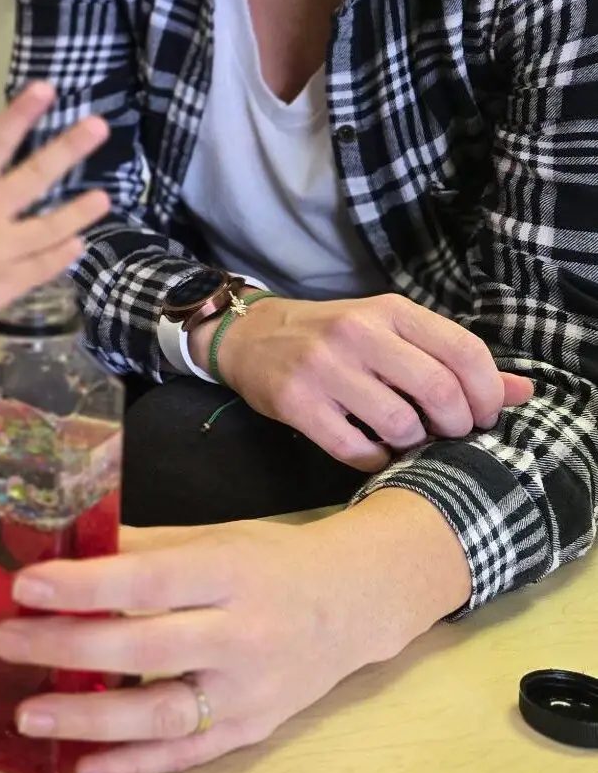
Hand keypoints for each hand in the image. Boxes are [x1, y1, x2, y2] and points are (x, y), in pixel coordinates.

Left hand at [0, 491, 470, 772]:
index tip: (25, 586)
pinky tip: (80, 769)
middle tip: (6, 642)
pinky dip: (131, 767)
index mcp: (230, 573)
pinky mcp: (250, 731)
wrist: (356, 604)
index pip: (149, 580)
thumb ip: (141, 549)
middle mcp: (242, 636)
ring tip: (27, 714)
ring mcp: (249, 692)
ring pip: (161, 714)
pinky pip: (183, 756)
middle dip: (68, 647)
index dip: (86, 586)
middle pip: (146, 648)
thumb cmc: (269, 563)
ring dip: (89, 718)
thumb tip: (57, 547)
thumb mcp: (213, 539)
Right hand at [197, 292, 533, 471]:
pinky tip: (372, 450)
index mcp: (391, 312)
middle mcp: (359, 334)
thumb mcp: (393, 334)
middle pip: (438, 390)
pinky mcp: (297, 404)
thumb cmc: (334, 338)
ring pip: (399, 424)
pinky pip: (355, 449)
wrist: (250, 337)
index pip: (463, 350)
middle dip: (455, 425)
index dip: (487, 393)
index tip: (484, 416)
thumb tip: (522, 392)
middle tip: (448, 434)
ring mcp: (325, 368)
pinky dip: (374, 460)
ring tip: (406, 440)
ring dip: (412, 445)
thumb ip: (454, 361)